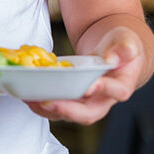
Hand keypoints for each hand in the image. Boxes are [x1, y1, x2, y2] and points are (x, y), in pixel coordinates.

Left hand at [26, 27, 144, 124]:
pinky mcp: (72, 99)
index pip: (117, 91)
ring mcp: (86, 101)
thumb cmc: (120, 46)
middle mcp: (104, 98)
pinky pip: (57, 106)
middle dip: (68, 109)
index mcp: (122, 84)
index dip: (103, 90)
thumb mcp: (126, 39)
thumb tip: (112, 58)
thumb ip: (123, 47)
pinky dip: (41, 103)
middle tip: (49, 102)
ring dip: (49, 109)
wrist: (112, 51)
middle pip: (89, 113)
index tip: (89, 86)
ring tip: (31, 100)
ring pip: (69, 113)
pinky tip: (27, 95)